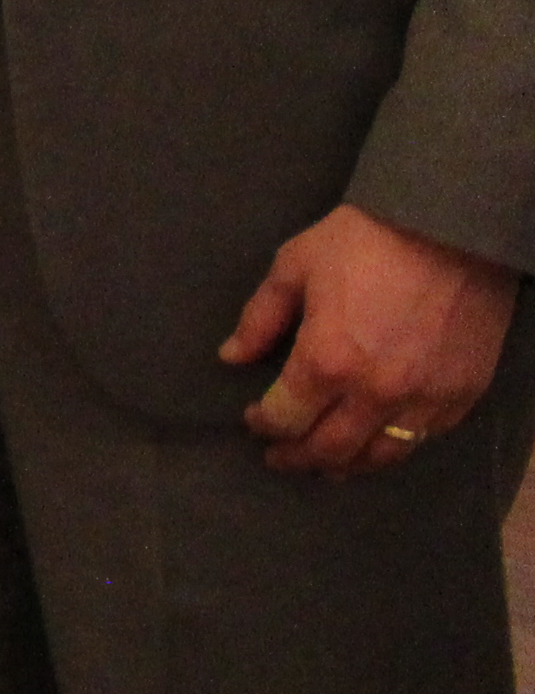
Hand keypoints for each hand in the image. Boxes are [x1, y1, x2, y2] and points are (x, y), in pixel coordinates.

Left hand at [224, 204, 513, 477]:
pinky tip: (376, 441)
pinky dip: (393, 447)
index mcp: (326, 362)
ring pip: (379, 456)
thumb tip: (231, 357)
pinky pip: (422, 440)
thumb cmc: (364, 241)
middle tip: (281, 456)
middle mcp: (375, 393)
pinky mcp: (462, 396)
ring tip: (326, 463)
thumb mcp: (294, 267)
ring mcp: (424, 400)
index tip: (254, 420)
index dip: (264, 425)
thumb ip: (260, 319)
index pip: (285, 417)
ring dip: (346, 465)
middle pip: (329, 449)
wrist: (452, 228)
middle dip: (297, 457)